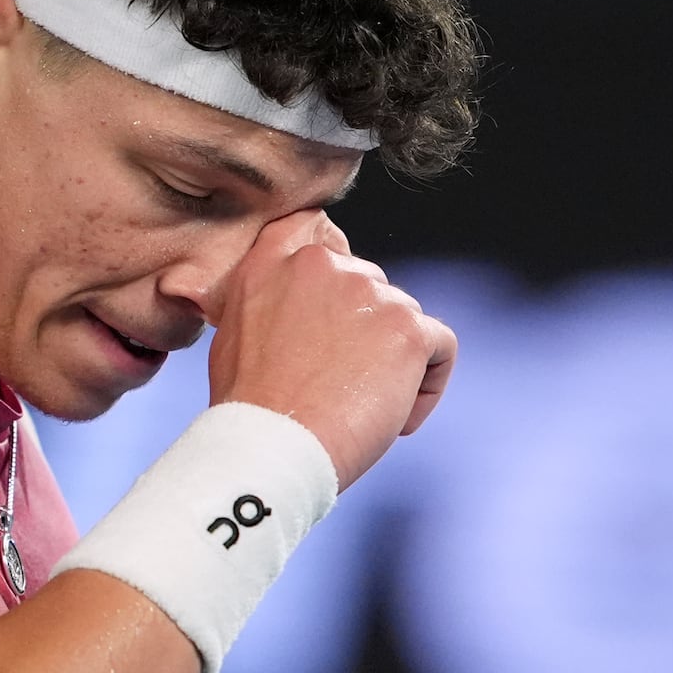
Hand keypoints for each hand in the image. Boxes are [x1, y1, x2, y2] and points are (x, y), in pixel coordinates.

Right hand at [206, 210, 455, 492]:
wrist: (270, 445)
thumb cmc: (248, 407)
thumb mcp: (232, 330)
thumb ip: (266, 298)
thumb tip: (295, 305)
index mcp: (274, 260)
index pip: (313, 227)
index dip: (331, 267)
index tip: (331, 310)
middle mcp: (323, 264)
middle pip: (369, 286)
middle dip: (363, 332)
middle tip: (340, 386)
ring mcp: (369, 293)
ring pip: (404, 319)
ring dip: (393, 364)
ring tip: (361, 412)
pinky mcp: (407, 330)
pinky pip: (440, 348)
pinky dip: (427, 386)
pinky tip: (396, 420)